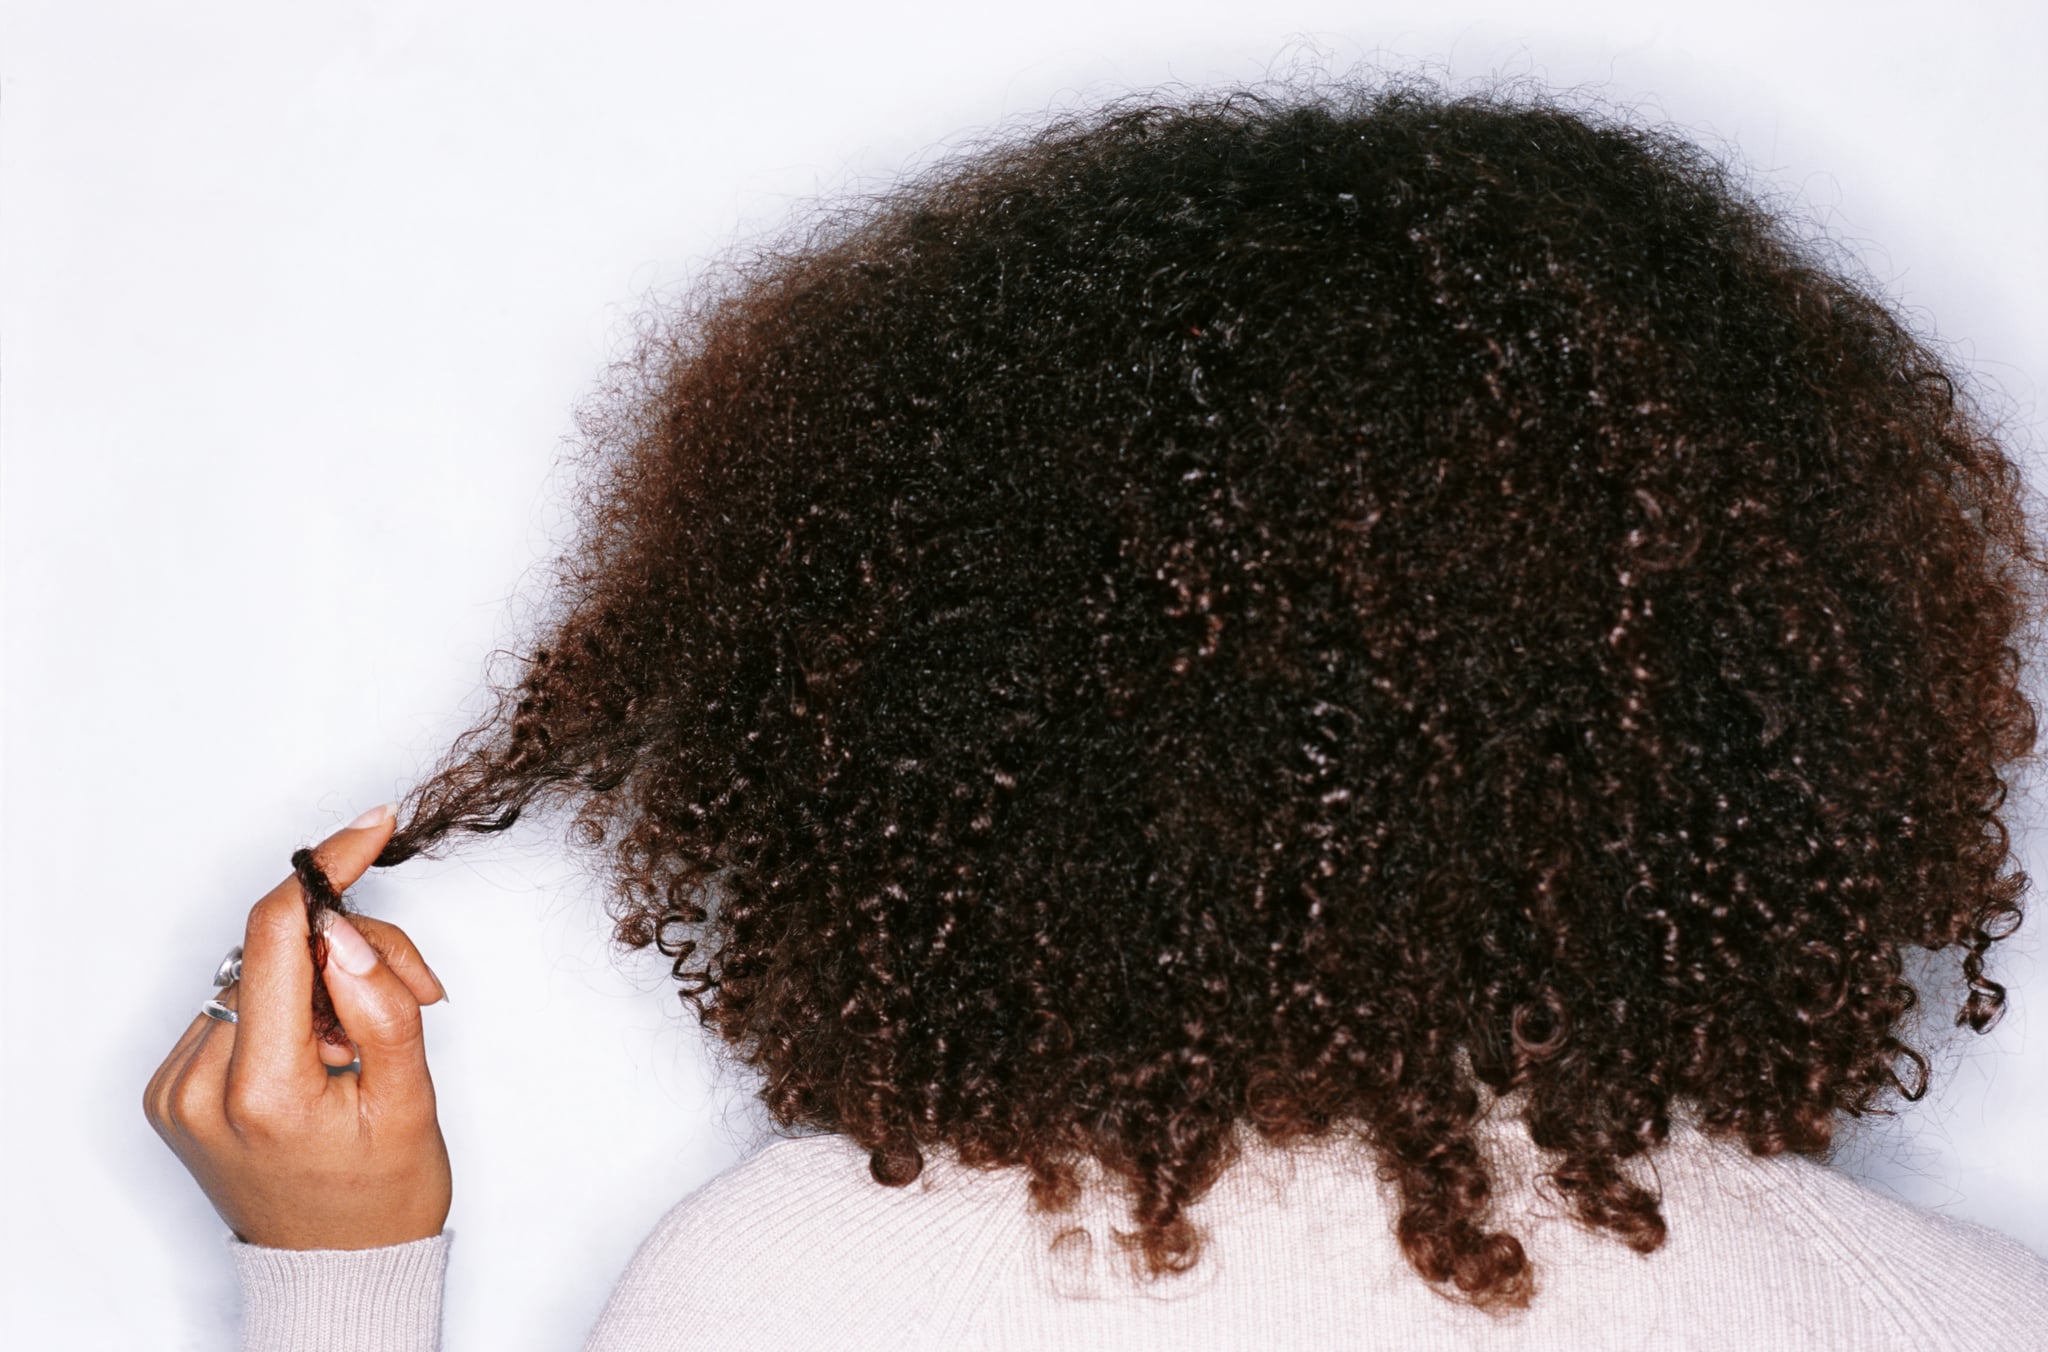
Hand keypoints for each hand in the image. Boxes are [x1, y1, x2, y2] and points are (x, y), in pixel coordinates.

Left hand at [143, 804, 451, 1249]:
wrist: (338, 1269)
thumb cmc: (382, 1197)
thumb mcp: (411, 1099)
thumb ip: (383, 1006)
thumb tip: (349, 932)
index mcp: (260, 1090)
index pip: (278, 935)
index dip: (327, 869)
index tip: (372, 829)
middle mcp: (199, 1085)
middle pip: (277, 947)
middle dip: (355, 946)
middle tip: (418, 989)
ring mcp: (177, 1087)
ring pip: (261, 969)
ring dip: (327, 977)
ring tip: (374, 1034)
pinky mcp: (175, 1086)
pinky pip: (241, 1002)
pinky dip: (294, 1004)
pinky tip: (330, 1045)